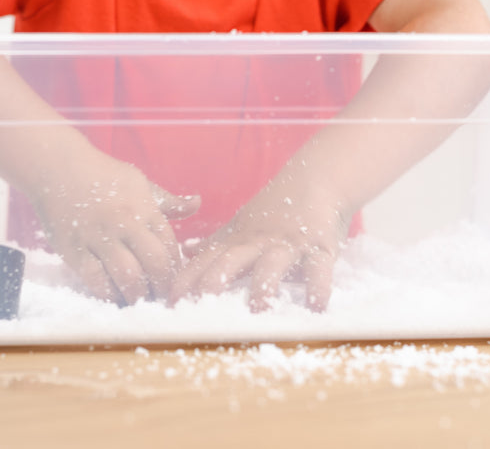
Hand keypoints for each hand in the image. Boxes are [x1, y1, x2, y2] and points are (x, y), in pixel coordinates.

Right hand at [30, 146, 199, 305]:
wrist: (57, 167)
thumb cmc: (102, 175)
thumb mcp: (140, 183)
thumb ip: (169, 202)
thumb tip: (197, 204)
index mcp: (144, 208)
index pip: (169, 246)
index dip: (174, 270)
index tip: (173, 282)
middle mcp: (124, 223)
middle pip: (154, 262)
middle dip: (161, 287)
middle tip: (160, 298)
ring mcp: (99, 237)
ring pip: (127, 274)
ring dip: (137, 294)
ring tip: (138, 300)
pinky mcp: (75, 250)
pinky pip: (96, 280)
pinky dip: (108, 293)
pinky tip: (113, 296)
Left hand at [170, 163, 349, 312]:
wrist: (319, 179)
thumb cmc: (278, 207)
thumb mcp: (242, 223)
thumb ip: (217, 242)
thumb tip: (186, 252)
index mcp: (238, 240)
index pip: (205, 261)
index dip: (186, 280)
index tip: (169, 302)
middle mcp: (258, 242)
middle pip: (230, 260)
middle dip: (213, 282)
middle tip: (199, 309)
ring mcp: (288, 244)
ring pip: (272, 264)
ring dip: (264, 286)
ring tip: (258, 311)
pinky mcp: (319, 247)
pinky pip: (318, 268)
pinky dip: (318, 286)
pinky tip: (316, 307)